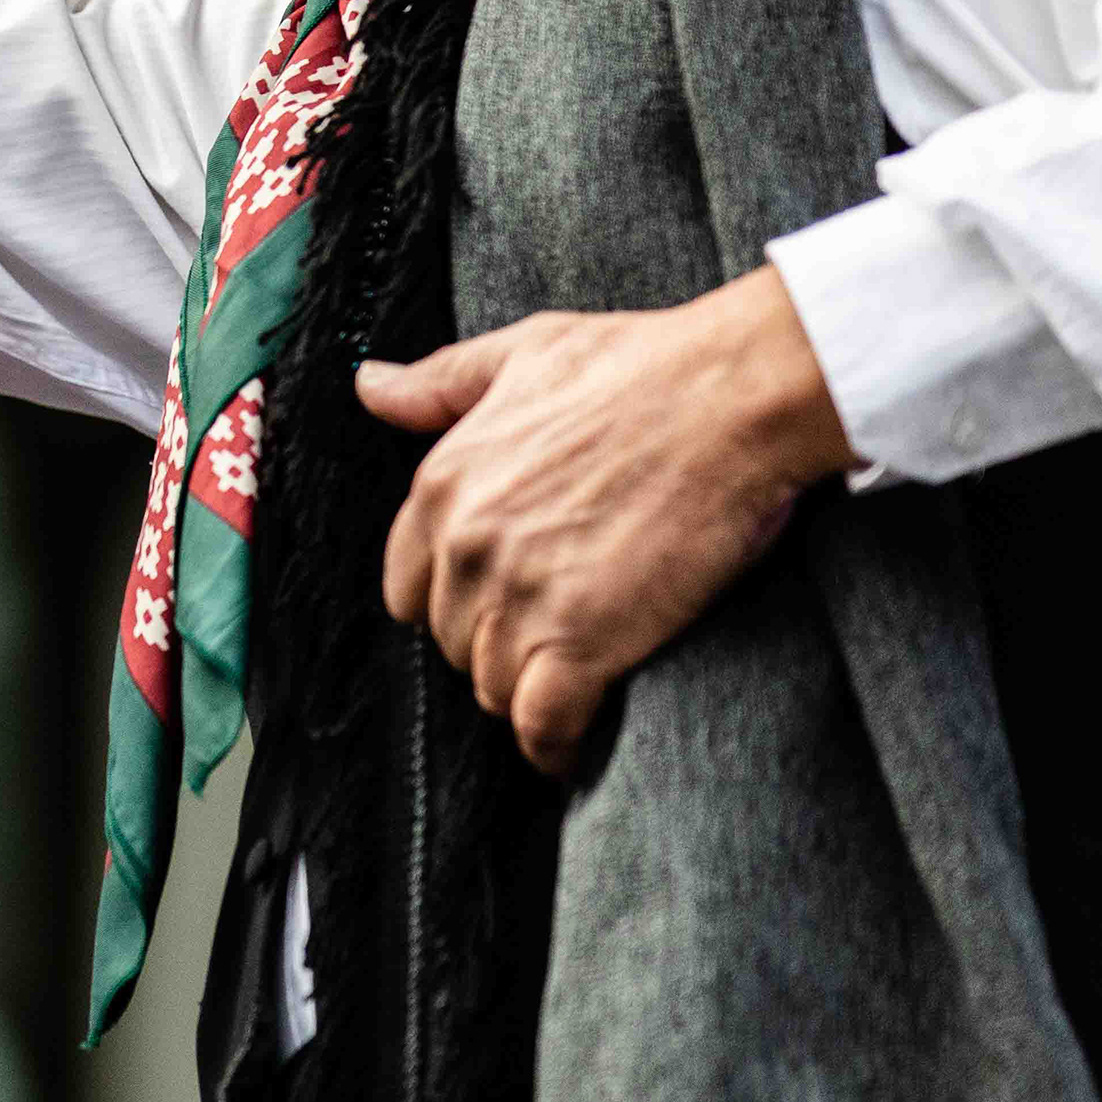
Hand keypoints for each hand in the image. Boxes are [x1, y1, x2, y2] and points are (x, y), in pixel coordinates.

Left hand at [359, 266, 859, 777]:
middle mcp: (465, 548)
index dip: (450, 599)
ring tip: (568, 679)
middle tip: (548, 635)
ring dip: (526, 690)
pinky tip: (566, 747)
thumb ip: (439, 384)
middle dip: (493, 644)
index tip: (493, 602)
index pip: (407, 586)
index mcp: (441, 486)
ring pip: (492, 685)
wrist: (732, 397)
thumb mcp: (521, 354)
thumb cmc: (639, 366)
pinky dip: (552, 746)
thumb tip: (370, 384)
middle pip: (452, 641)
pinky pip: (541, 725)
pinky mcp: (581, 643)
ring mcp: (519, 599)